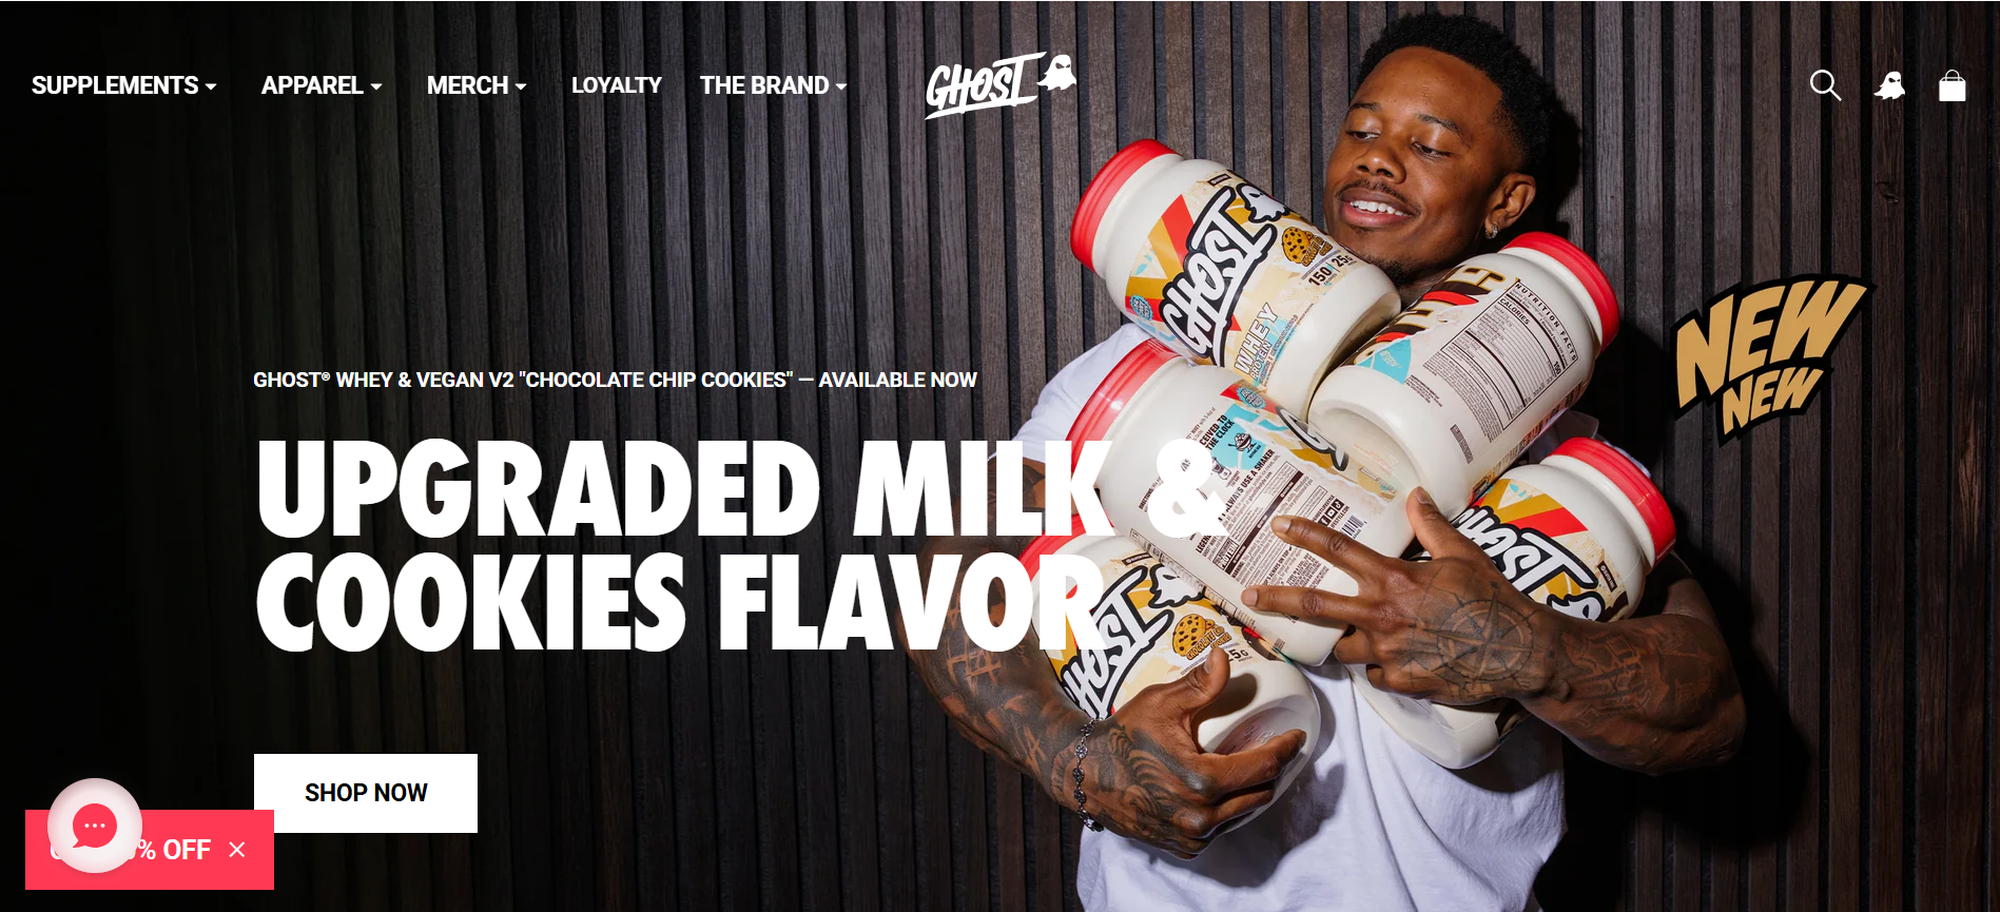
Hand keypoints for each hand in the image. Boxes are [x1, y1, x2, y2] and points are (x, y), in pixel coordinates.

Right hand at [1066, 649, 1307, 857]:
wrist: (1086, 775)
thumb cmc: (1124, 737)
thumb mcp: (1161, 704)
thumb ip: (1199, 684)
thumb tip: (1222, 656)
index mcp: (1201, 780)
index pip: (1263, 767)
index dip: (1285, 749)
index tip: (1295, 735)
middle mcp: (1200, 816)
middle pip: (1260, 793)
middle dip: (1272, 769)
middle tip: (1275, 747)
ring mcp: (1192, 836)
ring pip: (1243, 813)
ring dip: (1252, 789)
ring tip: (1251, 764)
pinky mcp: (1184, 847)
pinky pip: (1222, 828)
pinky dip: (1229, 808)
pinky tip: (1223, 786)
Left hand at [1241, 487, 1562, 704]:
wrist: (1520, 654)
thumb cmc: (1494, 600)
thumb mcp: (1464, 555)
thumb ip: (1431, 527)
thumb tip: (1414, 495)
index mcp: (1394, 581)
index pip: (1339, 551)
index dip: (1305, 536)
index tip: (1279, 527)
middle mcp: (1382, 617)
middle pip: (1316, 609)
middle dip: (1277, 601)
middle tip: (1248, 598)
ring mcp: (1388, 654)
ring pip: (1341, 648)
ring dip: (1337, 641)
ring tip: (1333, 637)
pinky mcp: (1400, 683)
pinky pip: (1374, 674)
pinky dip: (1376, 666)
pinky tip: (1391, 661)